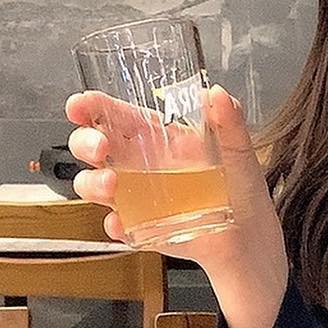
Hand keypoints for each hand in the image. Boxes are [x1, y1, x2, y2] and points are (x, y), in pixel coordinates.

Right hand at [66, 85, 287, 327]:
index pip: (116, 116)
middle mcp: (138, 164)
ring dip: (92, 183)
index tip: (79, 105)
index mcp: (157, 137)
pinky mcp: (139, 228)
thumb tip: (216, 92)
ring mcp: (135, 197)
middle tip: (100, 148)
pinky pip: (115, 225)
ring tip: (113, 185)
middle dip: (84, 142)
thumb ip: (229, 121)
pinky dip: (114, 224)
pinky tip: (122, 223)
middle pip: (92, 147)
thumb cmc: (240, 186)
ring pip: (92, 185)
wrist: (248, 235)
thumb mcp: (238, 150)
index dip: (92, 107)